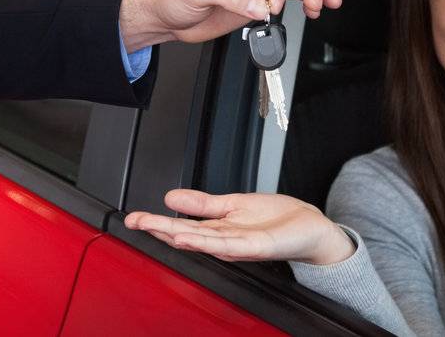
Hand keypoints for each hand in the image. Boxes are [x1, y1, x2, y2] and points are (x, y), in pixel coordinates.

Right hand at [125, 188, 354, 265]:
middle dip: (159, 228)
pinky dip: (207, 241)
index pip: (182, 226)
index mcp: (218, 229)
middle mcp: (225, 241)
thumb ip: (201, 203)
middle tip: (135, 221)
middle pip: (187, 235)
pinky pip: (228, 245)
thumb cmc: (277, 219)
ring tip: (156, 229)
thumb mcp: (232, 203)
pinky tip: (190, 238)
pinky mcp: (255, 246)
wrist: (310, 229)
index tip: (134, 217)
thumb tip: (171, 197)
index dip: (157, 222)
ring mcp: (239, 245)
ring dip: (178, 236)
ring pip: (203, 241)